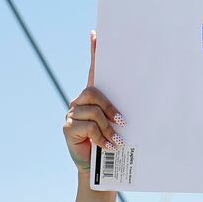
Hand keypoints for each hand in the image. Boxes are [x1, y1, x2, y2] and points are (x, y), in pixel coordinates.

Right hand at [63, 31, 125, 172]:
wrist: (97, 167)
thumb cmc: (111, 142)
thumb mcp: (117, 125)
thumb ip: (120, 113)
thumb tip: (133, 110)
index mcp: (94, 97)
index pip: (93, 71)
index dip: (94, 53)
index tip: (95, 35)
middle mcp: (81, 102)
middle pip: (94, 92)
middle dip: (110, 107)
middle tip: (123, 122)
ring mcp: (73, 114)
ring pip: (93, 112)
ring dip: (108, 128)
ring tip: (116, 141)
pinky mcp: (68, 128)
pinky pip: (87, 127)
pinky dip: (100, 137)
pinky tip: (106, 146)